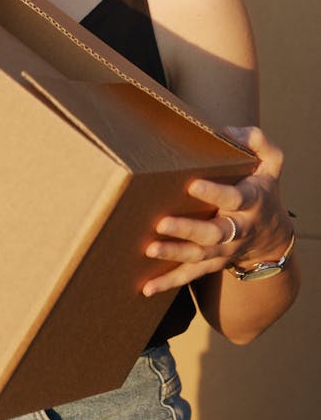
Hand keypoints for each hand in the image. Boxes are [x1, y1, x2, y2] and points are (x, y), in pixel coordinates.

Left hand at [142, 125, 291, 296]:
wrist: (273, 236)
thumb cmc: (262, 188)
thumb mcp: (270, 162)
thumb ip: (257, 141)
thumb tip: (229, 132)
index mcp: (250, 201)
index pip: (233, 198)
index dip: (214, 193)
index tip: (192, 184)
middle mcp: (237, 229)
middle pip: (214, 233)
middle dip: (188, 229)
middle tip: (162, 223)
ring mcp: (224, 250)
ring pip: (200, 256)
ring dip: (174, 255)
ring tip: (150, 249)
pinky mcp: (212, 263)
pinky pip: (191, 276)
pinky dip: (169, 282)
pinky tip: (146, 288)